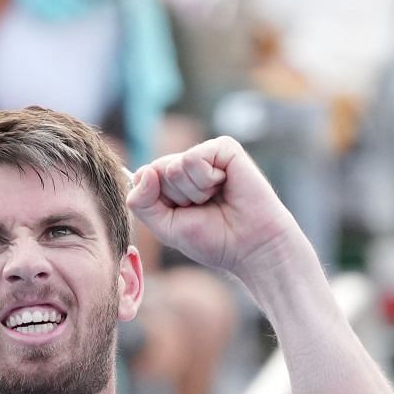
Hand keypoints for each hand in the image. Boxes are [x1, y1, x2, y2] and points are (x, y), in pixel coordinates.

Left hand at [127, 136, 306, 283]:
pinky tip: (224, 186)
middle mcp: (188, 164)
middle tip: (203, 208)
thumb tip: (144, 170)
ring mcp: (206, 154)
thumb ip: (141, 202)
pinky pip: (194, 158)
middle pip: (155, 170)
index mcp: (173, 182)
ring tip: (215, 198)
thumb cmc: (213, 240)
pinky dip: (206, 180)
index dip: (156, 201)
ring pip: (174, 165)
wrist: (252, 246)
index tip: (182, 216)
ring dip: (193, 192)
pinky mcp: (224, 147)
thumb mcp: (165, 227)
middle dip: (176, 198)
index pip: (142, 177)